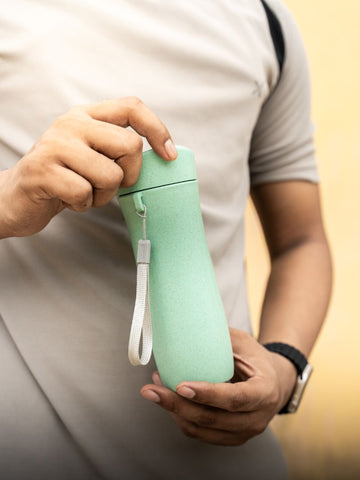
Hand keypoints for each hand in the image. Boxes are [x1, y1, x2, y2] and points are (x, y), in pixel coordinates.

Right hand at [0, 97, 176, 237]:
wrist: (18, 197)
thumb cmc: (64, 177)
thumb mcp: (92, 154)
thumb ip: (117, 148)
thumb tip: (160, 155)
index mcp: (87, 115)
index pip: (132, 107)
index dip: (157, 129)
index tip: (169, 154)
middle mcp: (71, 124)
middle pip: (130, 146)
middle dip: (129, 175)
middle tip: (110, 184)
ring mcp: (55, 145)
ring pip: (110, 175)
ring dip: (104, 195)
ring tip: (85, 193)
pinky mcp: (42, 170)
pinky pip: (85, 193)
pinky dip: (83, 205)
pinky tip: (69, 199)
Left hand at [140, 328, 296, 445]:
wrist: (275, 383)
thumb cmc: (256, 358)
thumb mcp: (244, 342)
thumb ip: (219, 339)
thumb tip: (185, 326)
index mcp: (264, 392)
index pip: (235, 398)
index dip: (208, 394)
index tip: (181, 386)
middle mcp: (256, 418)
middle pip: (212, 418)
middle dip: (177, 405)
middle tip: (151, 390)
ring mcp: (243, 432)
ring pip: (201, 429)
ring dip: (173, 411)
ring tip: (154, 390)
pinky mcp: (230, 438)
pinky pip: (199, 433)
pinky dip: (180, 417)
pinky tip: (167, 399)